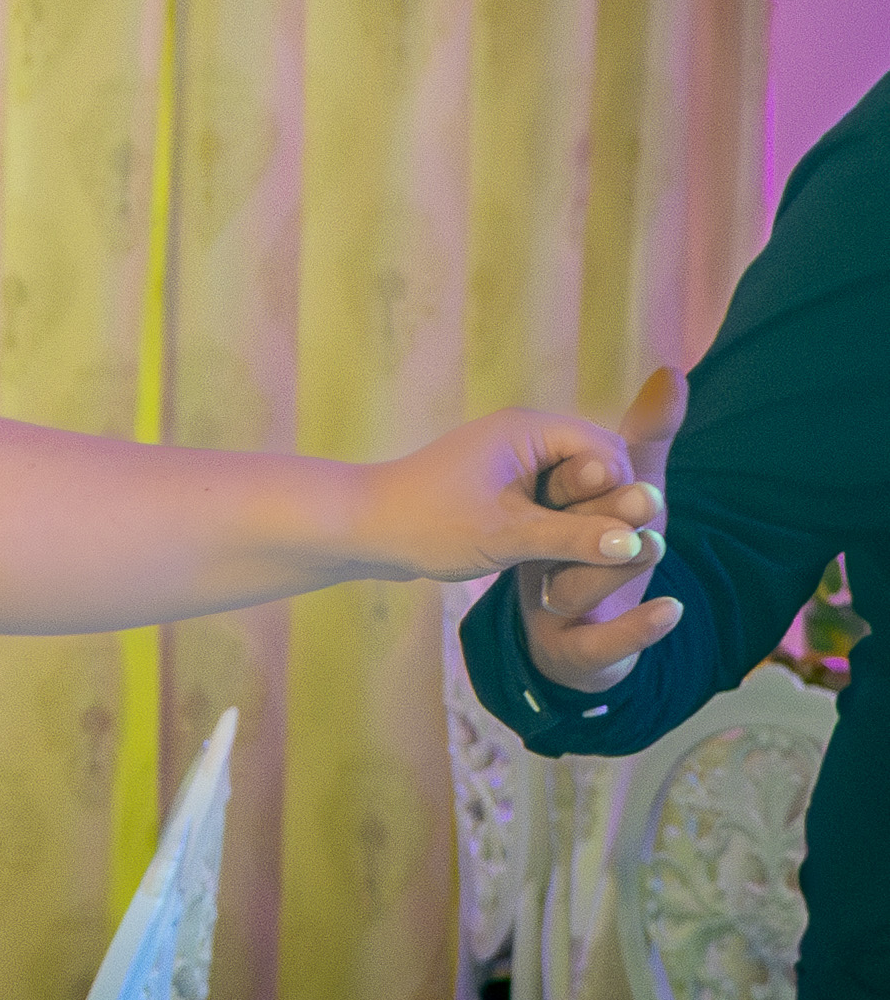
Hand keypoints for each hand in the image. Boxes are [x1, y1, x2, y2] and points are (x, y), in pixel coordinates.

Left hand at [361, 405, 665, 586]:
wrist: (360, 530)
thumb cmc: (427, 525)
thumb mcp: (507, 536)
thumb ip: (575, 538)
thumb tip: (640, 543)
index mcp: (530, 429)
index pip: (611, 454)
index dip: (621, 498)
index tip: (616, 542)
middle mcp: (526, 438)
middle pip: (598, 474)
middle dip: (603, 515)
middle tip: (601, 561)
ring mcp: (514, 464)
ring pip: (577, 496)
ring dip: (580, 529)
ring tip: (570, 570)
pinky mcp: (503, 490)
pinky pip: (550, 508)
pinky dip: (556, 534)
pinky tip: (553, 570)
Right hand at [515, 367, 689, 691]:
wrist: (573, 638)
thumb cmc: (602, 550)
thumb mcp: (629, 491)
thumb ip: (646, 437)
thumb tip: (672, 372)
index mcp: (539, 514)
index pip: (558, 491)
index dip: (587, 480)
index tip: (611, 469)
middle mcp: (537, 559)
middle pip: (562, 537)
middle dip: (604, 518)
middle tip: (645, 501)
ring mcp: (549, 609)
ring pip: (572, 589)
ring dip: (614, 568)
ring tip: (654, 547)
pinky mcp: (570, 651)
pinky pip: (596, 644)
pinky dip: (634, 630)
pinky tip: (670, 611)